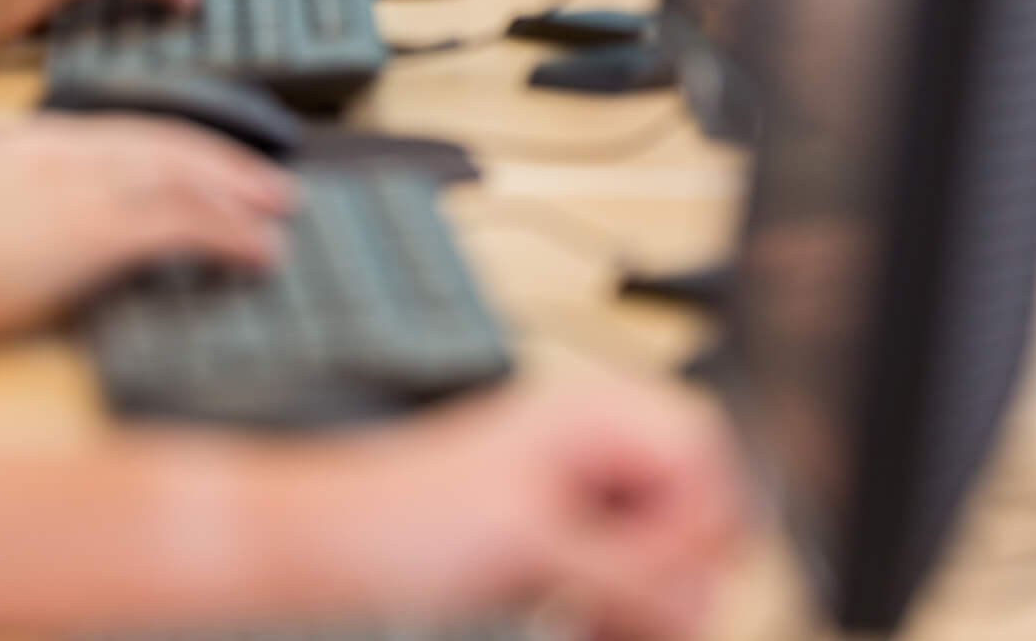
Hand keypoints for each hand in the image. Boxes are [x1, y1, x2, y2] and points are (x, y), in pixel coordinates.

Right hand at [0, 115, 296, 339]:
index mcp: (42, 146)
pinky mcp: (96, 231)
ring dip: (241, 197)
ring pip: (187, 181)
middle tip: (275, 185)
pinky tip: (261, 251)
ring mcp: (86, 190)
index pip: (131, 136)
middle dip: (228, 166)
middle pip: (170, 151)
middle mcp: (73, 157)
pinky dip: (232, 234)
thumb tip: (48, 231)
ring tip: (280, 215)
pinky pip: (184, 226)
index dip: (184, 149)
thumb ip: (19, 203)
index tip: (220, 162)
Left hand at [290, 380, 746, 639]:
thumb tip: (697, 596)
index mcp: (592, 415)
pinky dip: (621, 613)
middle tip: (635, 624)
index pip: (704, 462)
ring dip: (650, 607)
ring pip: (664, 557)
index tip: (660, 581)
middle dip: (674, 578)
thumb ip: (627, 568)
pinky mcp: (559, 540)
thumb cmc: (402, 520)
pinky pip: (625, 580)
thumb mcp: (532, 544)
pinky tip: (588, 632)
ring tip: (603, 632)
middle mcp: (592, 446)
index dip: (695, 528)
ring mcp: (577, 494)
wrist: (332, 544)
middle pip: (695, 515)